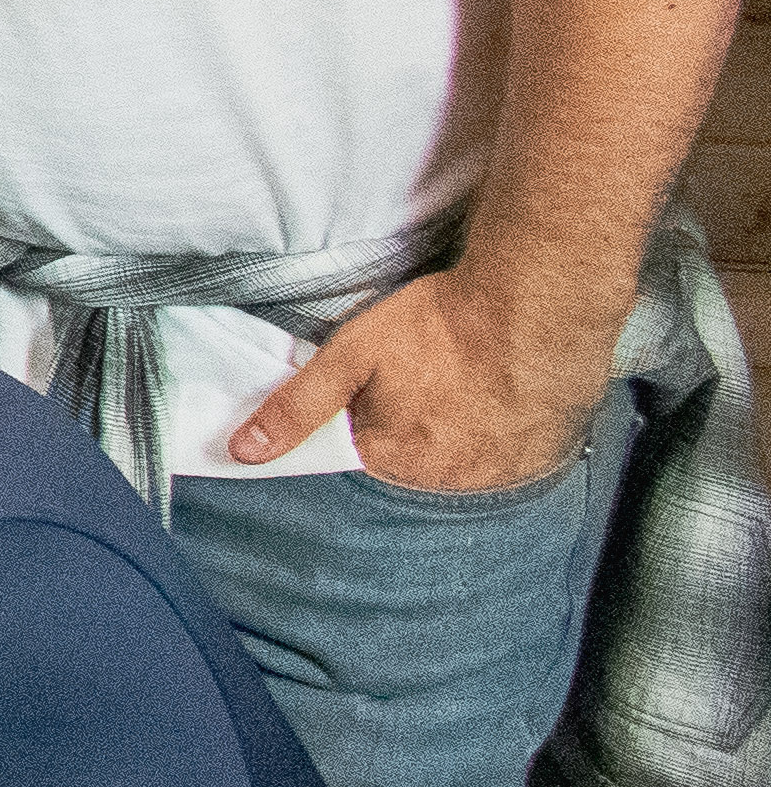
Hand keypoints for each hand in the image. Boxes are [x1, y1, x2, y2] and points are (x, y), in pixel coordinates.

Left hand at [234, 262, 619, 487]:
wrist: (538, 305)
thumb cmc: (442, 324)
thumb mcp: (351, 355)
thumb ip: (297, 407)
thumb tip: (244, 452)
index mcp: (394, 460)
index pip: (361, 453)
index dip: (368, 416)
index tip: (389, 387)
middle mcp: (449, 481)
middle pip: (413, 459)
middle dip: (411, 424)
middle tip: (430, 373)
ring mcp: (502, 475)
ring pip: (463, 460)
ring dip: (460, 431)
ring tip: (466, 381)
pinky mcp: (543, 459)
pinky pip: (511, 457)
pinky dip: (503, 433)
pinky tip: (502, 397)